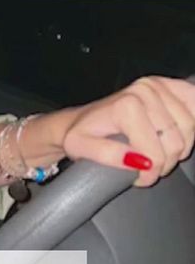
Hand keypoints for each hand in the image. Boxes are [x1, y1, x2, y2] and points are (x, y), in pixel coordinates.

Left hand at [59, 76, 194, 186]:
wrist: (82, 119)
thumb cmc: (82, 135)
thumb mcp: (80, 148)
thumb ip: (107, 155)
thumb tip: (138, 162)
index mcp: (126, 106)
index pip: (156, 153)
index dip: (150, 173)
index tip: (138, 178)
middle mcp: (145, 90)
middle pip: (176, 143)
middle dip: (163, 163)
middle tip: (145, 168)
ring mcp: (160, 85)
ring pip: (190, 129)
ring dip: (177, 148)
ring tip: (156, 153)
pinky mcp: (171, 86)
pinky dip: (190, 127)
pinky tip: (173, 136)